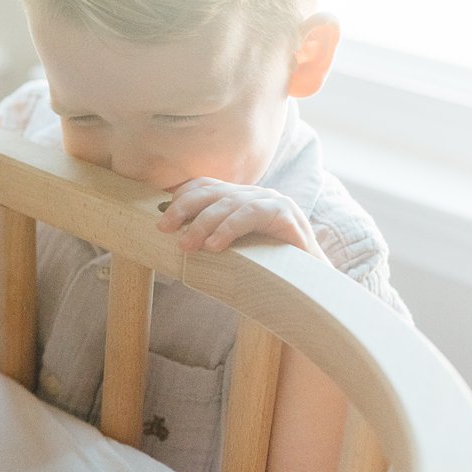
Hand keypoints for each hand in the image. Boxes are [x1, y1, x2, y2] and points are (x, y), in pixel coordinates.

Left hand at [158, 178, 323, 255]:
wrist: (309, 286)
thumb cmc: (265, 270)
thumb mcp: (230, 251)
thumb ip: (208, 239)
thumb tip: (173, 240)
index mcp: (240, 199)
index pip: (205, 186)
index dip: (182, 198)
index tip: (161, 217)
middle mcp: (256, 194)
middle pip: (212, 191)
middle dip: (184, 208)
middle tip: (164, 229)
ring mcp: (273, 201)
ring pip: (229, 202)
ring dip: (203, 223)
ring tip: (187, 245)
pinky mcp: (288, 214)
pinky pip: (252, 214)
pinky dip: (229, 228)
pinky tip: (214, 246)